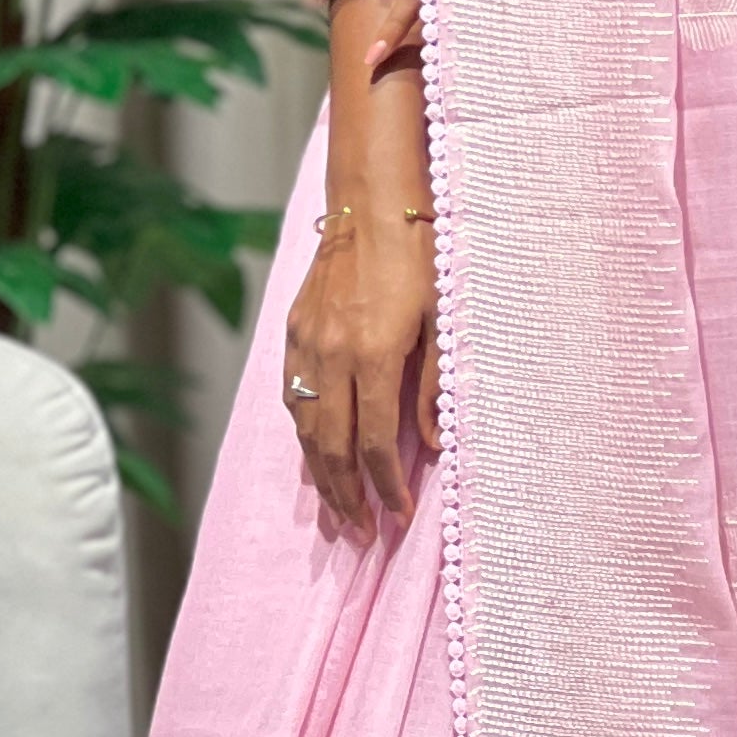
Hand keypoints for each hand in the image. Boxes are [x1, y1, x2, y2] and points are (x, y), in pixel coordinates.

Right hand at [281, 205, 436, 536]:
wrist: (371, 201)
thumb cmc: (420, 255)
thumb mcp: (443, 320)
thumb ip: (436, 386)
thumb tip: (436, 444)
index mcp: (374, 355)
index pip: (377, 444)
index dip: (387, 488)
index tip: (398, 518)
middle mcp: (332, 355)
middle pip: (333, 448)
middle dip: (348, 497)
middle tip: (360, 535)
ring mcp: (306, 343)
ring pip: (305, 428)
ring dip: (321, 476)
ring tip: (336, 512)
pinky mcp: (294, 330)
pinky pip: (293, 397)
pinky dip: (303, 435)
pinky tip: (315, 455)